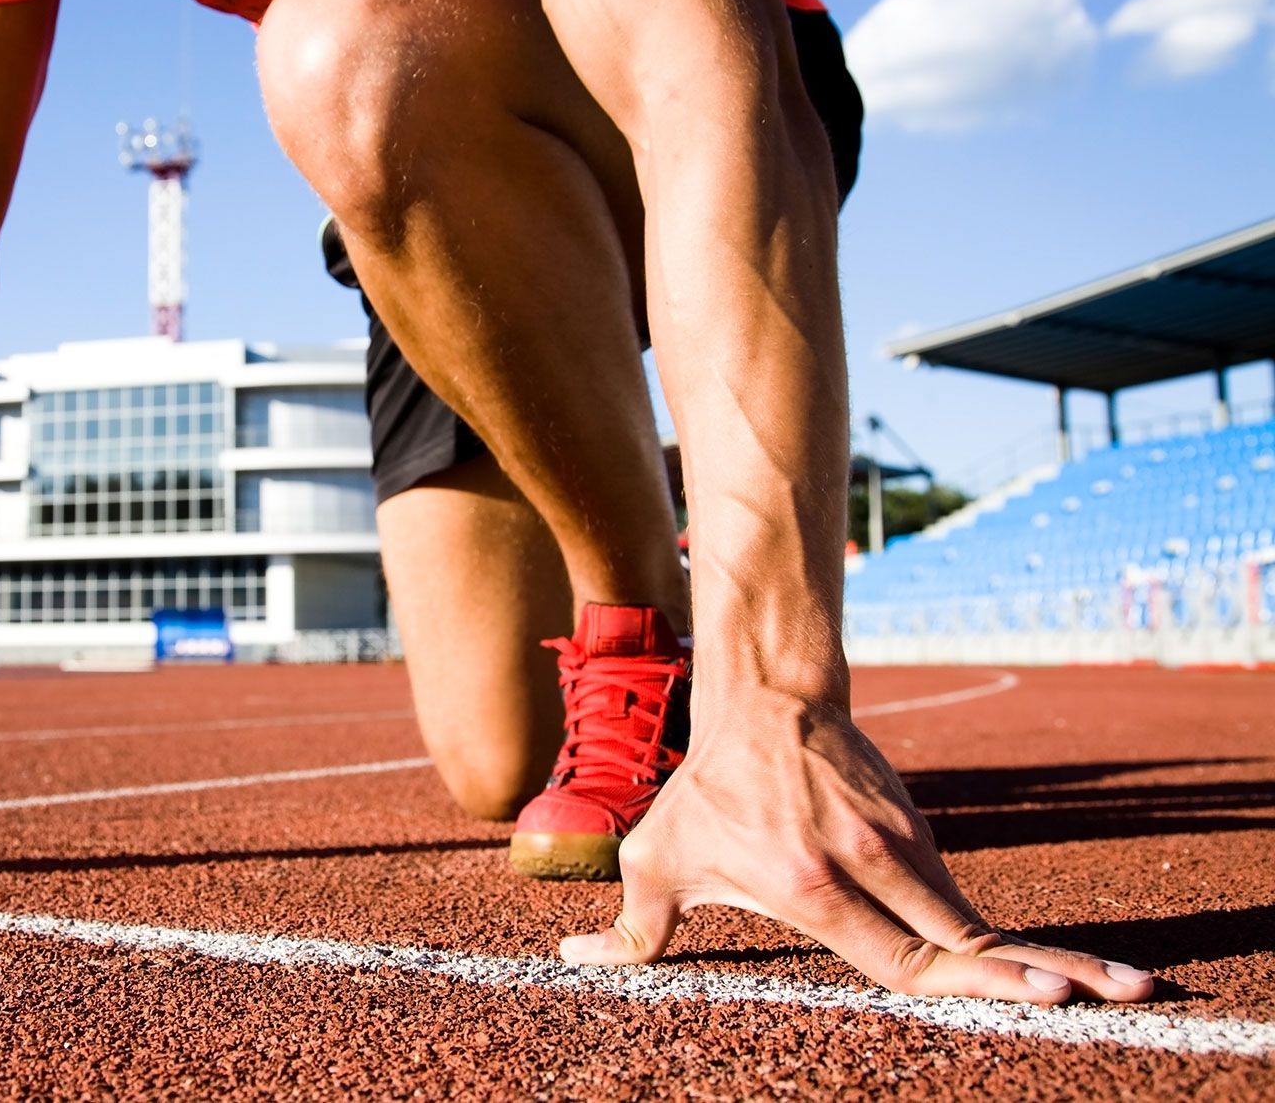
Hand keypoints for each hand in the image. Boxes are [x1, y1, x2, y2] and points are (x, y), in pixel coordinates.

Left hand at [562, 689, 1155, 1003]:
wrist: (764, 698)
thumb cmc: (705, 789)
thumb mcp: (655, 857)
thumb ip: (628, 929)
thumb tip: (571, 960)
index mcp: (813, 883)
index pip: (908, 956)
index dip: (975, 983)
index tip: (1045, 995)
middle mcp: (869, 866)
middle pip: (968, 941)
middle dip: (1045, 974)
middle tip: (1123, 997)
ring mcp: (902, 845)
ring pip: (973, 918)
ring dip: (1040, 955)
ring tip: (1122, 989)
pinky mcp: (917, 831)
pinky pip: (954, 896)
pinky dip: (994, 935)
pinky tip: (1042, 964)